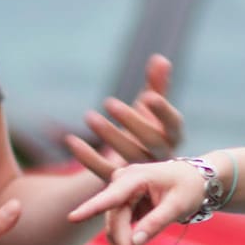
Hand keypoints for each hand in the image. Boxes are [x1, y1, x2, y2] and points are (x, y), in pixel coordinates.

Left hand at [66, 54, 184, 179]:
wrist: (142, 176)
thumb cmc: (148, 132)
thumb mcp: (152, 110)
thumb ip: (157, 85)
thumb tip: (160, 58)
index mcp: (173, 137)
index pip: (173, 124)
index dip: (162, 111)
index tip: (147, 95)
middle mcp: (162, 157)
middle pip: (152, 141)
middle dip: (131, 121)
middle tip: (108, 101)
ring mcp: (142, 174)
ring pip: (129, 157)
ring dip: (109, 136)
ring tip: (88, 116)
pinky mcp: (121, 185)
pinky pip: (105, 172)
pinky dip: (87, 157)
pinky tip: (71, 140)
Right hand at [67, 160, 208, 244]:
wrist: (196, 180)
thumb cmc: (189, 187)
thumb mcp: (178, 205)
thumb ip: (156, 222)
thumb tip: (135, 242)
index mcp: (135, 177)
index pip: (110, 198)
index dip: (90, 209)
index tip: (72, 218)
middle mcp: (122, 183)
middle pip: (114, 223)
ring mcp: (121, 195)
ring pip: (115, 231)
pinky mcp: (124, 206)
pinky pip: (122, 231)